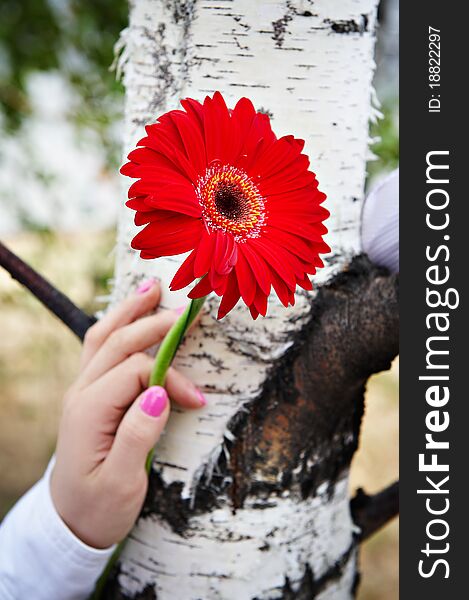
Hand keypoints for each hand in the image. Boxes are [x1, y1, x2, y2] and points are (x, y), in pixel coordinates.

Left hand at [50, 279, 204, 548]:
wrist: (69, 521)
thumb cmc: (98, 506)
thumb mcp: (122, 482)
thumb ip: (138, 435)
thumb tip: (160, 393)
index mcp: (90, 411)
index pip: (138, 373)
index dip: (173, 378)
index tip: (198, 399)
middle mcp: (81, 392)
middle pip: (120, 343)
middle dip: (156, 324)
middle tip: (190, 309)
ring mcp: (81, 390)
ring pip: (103, 337)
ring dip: (129, 311)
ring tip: (152, 286)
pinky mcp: (87, 393)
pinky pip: (98, 348)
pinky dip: (117, 325)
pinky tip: (129, 314)